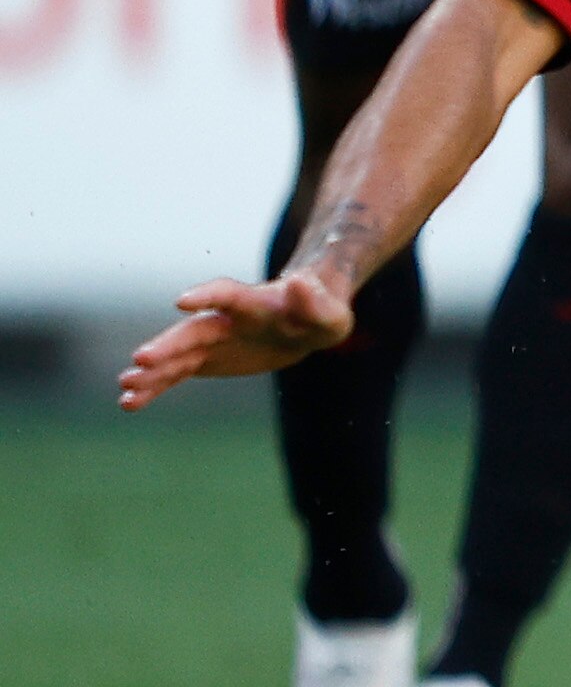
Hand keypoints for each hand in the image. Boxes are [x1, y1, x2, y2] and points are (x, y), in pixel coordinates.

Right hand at [118, 265, 356, 411]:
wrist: (305, 324)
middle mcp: (223, 319)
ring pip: (176, 356)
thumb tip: (300, 283)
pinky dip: (154, 388)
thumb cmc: (321, 313)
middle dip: (167, 345)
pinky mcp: (205, 361)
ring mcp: (210, 341)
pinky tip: (130, 404)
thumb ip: (314, 301)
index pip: (225, 294)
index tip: (183, 301)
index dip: (206, 295)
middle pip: (192, 331)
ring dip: (151, 372)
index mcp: (252, 302)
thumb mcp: (328, 312)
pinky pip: (175, 375)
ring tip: (125, 390)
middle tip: (140, 359)